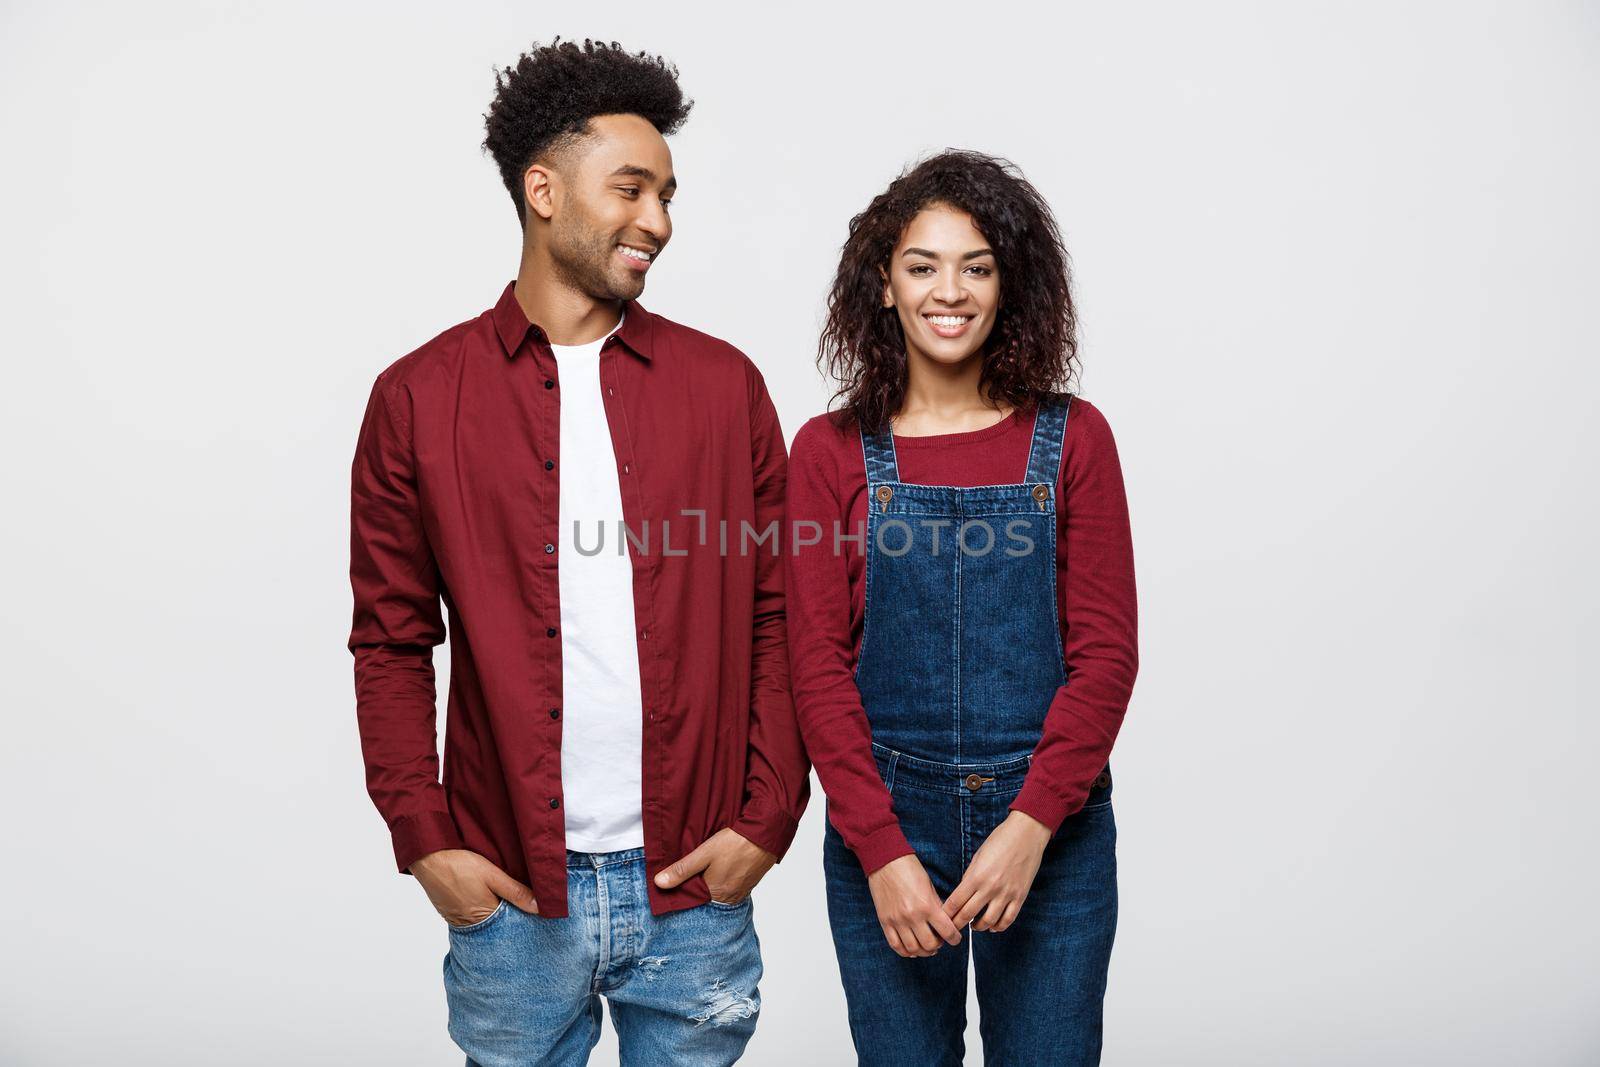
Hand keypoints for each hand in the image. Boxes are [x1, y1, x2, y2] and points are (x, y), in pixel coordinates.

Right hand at [411, 848, 537, 925]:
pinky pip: (468, 917)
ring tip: (500, 899)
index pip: (508, 925)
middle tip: (517, 904)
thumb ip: (516, 892)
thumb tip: (539, 908)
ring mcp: (456, 920)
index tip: (532, 910)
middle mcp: (469, 924)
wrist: (427, 858)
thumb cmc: (459, 865)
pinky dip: (477, 910)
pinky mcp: (448, 913)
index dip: (520, 917)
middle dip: (506, 917)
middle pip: (494, 926)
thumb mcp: (493, 875)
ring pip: (481, 921)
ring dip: (491, 913)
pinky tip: (482, 897)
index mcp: (483, 917)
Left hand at [653, 828, 775, 902]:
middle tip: (692, 872)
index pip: (692, 899)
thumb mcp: (703, 854)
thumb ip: (682, 870)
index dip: (683, 890)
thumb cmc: (735, 843)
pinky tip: (721, 868)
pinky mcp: (749, 884)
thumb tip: (659, 883)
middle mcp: (729, 898)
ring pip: (718, 892)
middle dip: (697, 887)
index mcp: (715, 894)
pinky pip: (731, 887)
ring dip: (711, 883)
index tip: (676, 880)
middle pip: (706, 897)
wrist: (765, 835)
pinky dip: (724, 881)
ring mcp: (741, 892)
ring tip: (705, 870)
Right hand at [866, 854, 961, 957]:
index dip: (955, 939)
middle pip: (930, 945)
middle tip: (940, 940)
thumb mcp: (929, 886)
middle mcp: (912, 916)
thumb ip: (937, 906)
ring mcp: (897, 920)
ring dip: (923, 951)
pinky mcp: (885, 921)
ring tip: (926, 946)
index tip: (955, 939)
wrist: (885, 860)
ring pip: (913, 949)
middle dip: (939, 945)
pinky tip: (912, 948)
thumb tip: (944, 923)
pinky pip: (896, 945)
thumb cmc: (909, 869)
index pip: (947, 932)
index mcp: (927, 905)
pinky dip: (906, 951)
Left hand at [942, 810, 1050, 932]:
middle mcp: (990, 888)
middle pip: (968, 915)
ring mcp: (1006, 894)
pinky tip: (993, 926)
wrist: (1026, 834)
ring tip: (974, 926)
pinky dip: (998, 926)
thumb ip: (970, 877)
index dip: (946, 914)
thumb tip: (962, 895)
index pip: (955, 902)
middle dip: (957, 924)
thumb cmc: (1000, 841)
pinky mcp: (1020, 897)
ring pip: (988, 922)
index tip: (942, 919)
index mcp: (976, 876)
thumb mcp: (978, 857)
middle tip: (952, 929)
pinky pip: (1008, 919)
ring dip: (978, 927)